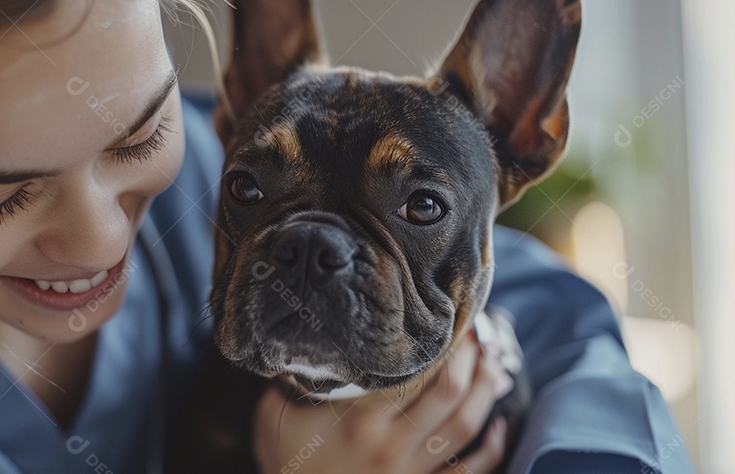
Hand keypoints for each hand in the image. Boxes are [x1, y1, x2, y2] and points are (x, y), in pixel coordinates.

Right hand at [252, 331, 512, 473]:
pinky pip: (469, 473)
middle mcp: (392, 444)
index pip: (414, 371)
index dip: (438, 342)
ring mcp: (410, 471)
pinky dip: (492, 449)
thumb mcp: (275, 415)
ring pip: (465, 426)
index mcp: (359, 420)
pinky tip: (501, 426)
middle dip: (470, 357)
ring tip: (493, 364)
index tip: (446, 319)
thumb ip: (294, 379)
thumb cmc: (283, 463)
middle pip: (450, 392)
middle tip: (475, 333)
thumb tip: (305, 338)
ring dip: (486, 392)